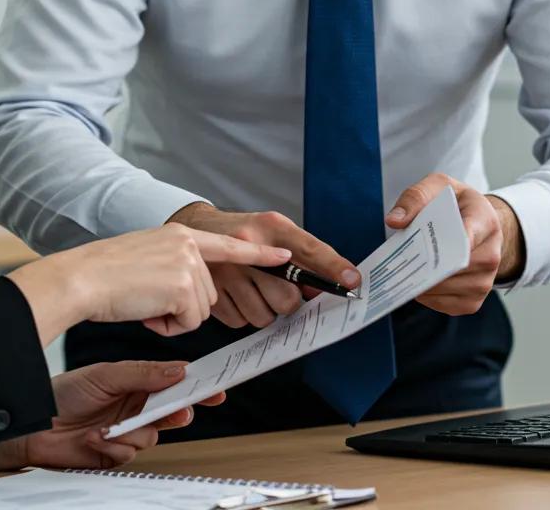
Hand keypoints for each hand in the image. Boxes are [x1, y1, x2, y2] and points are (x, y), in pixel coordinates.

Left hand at [0, 361, 222, 471]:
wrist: (36, 425)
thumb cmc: (65, 393)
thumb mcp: (106, 375)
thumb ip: (143, 374)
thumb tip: (178, 370)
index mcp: (135, 383)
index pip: (172, 384)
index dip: (195, 387)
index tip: (216, 387)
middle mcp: (134, 408)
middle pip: (169, 413)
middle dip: (175, 413)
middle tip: (180, 411)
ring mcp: (126, 432)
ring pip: (151, 436)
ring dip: (133, 432)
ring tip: (109, 426)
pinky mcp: (115, 454)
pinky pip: (130, 454)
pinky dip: (114, 447)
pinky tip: (96, 439)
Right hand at [8, 223, 291, 343]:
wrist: (84, 277)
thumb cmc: (106, 273)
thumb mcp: (148, 255)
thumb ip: (176, 265)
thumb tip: (192, 294)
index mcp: (180, 233)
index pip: (228, 244)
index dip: (259, 253)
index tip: (285, 257)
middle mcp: (189, 244)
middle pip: (210, 293)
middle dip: (183, 307)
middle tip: (149, 299)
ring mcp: (189, 264)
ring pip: (202, 310)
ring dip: (175, 318)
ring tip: (144, 302)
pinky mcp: (185, 287)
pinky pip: (190, 323)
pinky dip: (169, 327)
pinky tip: (146, 311)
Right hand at [167, 204, 360, 329]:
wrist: (197, 227)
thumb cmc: (244, 232)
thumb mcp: (274, 231)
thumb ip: (302, 255)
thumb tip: (326, 288)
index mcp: (271, 226)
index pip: (309, 249)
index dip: (333, 267)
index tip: (352, 281)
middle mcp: (248, 246)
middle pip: (287, 298)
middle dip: (288, 302)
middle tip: (278, 289)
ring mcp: (228, 270)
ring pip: (264, 316)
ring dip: (265, 310)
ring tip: (254, 289)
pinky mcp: (212, 290)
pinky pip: (241, 322)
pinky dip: (244, 315)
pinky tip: (238, 295)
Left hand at [386, 172, 524, 313]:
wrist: (478, 222)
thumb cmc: (456, 203)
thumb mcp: (437, 186)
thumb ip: (415, 197)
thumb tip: (394, 221)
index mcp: (484, 221)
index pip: (469, 236)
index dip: (450, 245)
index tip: (429, 250)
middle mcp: (492, 253)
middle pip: (457, 268)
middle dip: (427, 266)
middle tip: (400, 263)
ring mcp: (486, 280)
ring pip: (452, 289)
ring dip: (425, 284)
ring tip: (403, 273)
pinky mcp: (475, 299)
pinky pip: (449, 305)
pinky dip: (429, 298)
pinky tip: (415, 285)